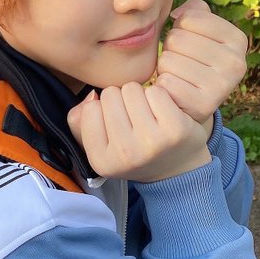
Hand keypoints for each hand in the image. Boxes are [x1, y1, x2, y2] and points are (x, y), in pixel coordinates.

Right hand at [67, 82, 211, 182]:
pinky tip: (164, 112)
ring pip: (132, 89)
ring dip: (140, 96)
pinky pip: (156, 92)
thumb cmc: (135, 151)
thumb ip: (79, 120)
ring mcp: (151, 142)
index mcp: (101, 161)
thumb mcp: (99, 145)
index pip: (90, 109)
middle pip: (110, 95)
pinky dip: (160, 96)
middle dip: (121, 100)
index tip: (116, 123)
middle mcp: (124, 154)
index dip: (103, 110)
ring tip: (148, 114)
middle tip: (134, 118)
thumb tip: (92, 96)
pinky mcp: (175, 129)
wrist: (180, 169)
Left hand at [154, 0, 247, 128]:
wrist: (194, 104)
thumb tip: (178, 15)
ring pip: (168, 60)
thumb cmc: (193, 59)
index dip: (179, 29)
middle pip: (176, 38)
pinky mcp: (203, 106)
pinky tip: (174, 91)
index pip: (189, 18)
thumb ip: (193, 11)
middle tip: (181, 63)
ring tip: (178, 76)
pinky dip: (162, 86)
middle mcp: (236, 63)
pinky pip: (165, 83)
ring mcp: (222, 86)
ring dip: (165, 68)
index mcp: (238, 39)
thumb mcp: (199, 31)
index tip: (189, 44)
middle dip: (170, 49)